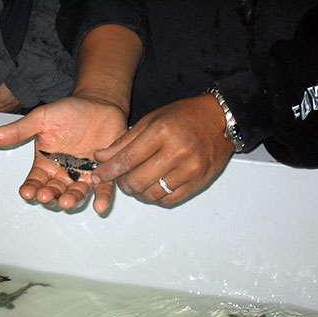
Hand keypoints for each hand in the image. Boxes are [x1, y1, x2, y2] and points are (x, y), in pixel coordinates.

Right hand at [0, 94, 126, 212]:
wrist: (99, 104)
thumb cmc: (70, 111)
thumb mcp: (42, 118)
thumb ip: (19, 130)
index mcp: (46, 163)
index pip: (35, 181)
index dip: (30, 188)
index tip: (27, 192)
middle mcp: (64, 172)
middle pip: (54, 190)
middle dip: (49, 195)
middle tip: (46, 196)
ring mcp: (83, 174)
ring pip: (75, 192)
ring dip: (71, 199)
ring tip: (66, 201)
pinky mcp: (103, 172)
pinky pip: (102, 187)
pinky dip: (101, 197)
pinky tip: (99, 206)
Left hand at [91, 94, 234, 205]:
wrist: (220, 119)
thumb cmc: (184, 117)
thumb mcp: (151, 120)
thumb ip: (124, 141)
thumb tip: (101, 157)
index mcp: (162, 132)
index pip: (127, 159)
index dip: (109, 171)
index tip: (97, 177)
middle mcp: (177, 151)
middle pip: (137, 181)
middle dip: (122, 184)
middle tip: (120, 179)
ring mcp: (190, 169)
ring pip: (152, 194)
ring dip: (138, 193)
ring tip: (136, 183)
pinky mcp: (199, 182)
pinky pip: (168, 199)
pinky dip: (155, 197)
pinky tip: (152, 187)